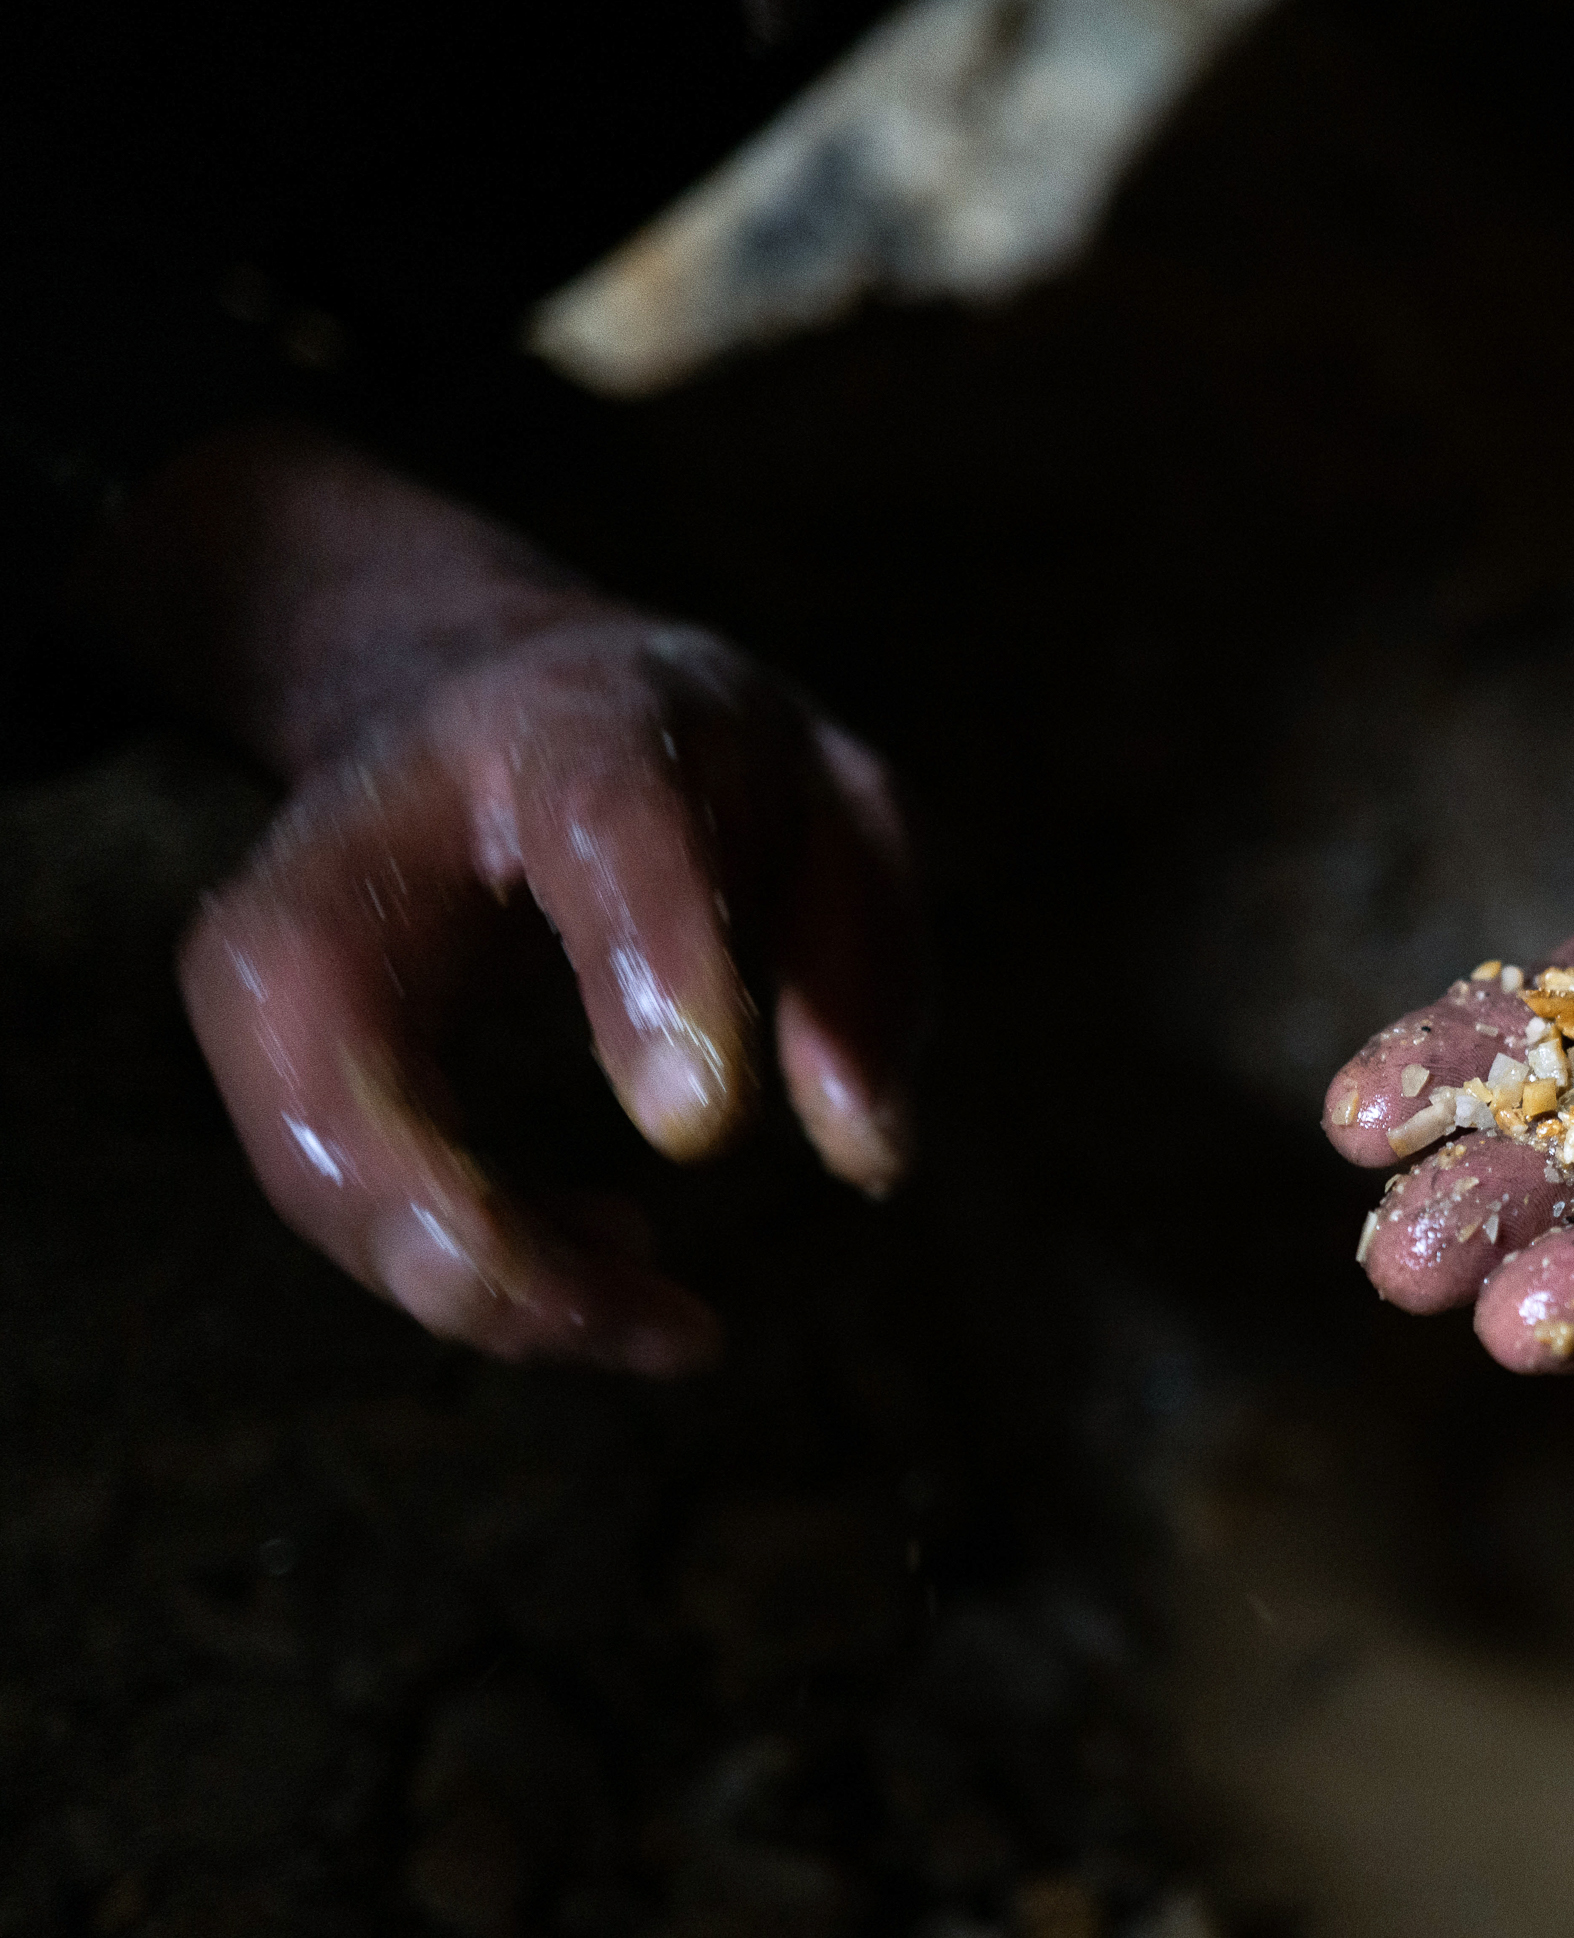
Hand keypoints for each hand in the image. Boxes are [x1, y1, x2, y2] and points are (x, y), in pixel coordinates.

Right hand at [89, 428, 922, 1372]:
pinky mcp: (258, 1046)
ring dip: (501, 1294)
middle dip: (489, 1236)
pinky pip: (335, 1202)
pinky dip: (469, 1279)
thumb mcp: (826, 802)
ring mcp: (273, 944)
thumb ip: (863, 957)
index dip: (650, 969)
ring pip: (322, 1171)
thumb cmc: (687, 764)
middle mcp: (378, 822)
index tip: (705, 1127)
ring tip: (676, 1323)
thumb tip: (867, 1155)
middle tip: (679, 1324)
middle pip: (354, 1057)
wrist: (484, 697)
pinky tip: (604, 1256)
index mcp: (578, 728)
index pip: (605, 835)